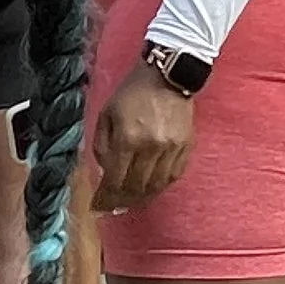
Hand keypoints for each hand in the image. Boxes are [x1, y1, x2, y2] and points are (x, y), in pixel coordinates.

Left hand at [89, 65, 196, 212]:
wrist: (167, 76)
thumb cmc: (131, 93)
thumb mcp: (106, 114)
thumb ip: (102, 146)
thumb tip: (104, 173)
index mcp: (127, 138)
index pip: (115, 180)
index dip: (105, 198)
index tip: (98, 207)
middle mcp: (151, 147)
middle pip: (136, 188)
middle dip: (122, 202)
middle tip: (113, 207)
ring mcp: (172, 148)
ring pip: (156, 186)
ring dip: (142, 198)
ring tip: (131, 201)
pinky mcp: (187, 146)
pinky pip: (174, 175)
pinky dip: (161, 186)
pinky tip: (151, 187)